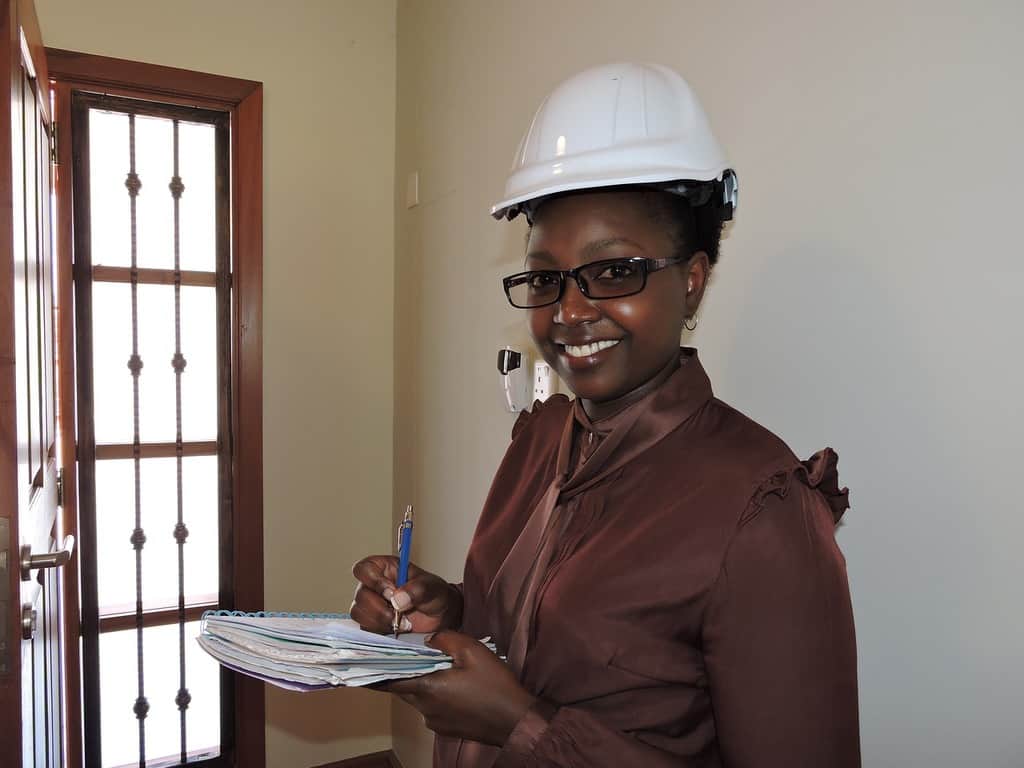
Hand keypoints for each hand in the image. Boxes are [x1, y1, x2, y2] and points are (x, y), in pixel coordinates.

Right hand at [351, 555, 462, 633]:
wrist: (440, 615)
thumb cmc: (434, 594)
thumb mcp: (431, 587)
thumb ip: (417, 590)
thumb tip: (397, 599)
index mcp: (385, 568)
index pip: (364, 568)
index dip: (373, 581)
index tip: (391, 592)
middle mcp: (374, 585)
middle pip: (360, 594)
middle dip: (379, 607)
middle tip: (399, 612)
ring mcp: (371, 604)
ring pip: (358, 612)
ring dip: (379, 620)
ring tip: (402, 622)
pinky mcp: (372, 622)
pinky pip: (365, 627)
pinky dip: (380, 630)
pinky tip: (397, 628)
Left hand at [386, 631, 536, 745]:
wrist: (516, 720)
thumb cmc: (494, 684)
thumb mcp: (472, 650)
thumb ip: (445, 639)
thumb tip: (428, 640)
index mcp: (427, 689)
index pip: (389, 681)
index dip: (376, 671)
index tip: (364, 661)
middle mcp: (425, 709)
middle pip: (404, 689)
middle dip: (404, 672)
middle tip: (408, 655)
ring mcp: (435, 722)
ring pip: (418, 699)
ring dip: (422, 684)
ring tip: (437, 667)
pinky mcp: (446, 729)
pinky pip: (431, 708)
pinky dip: (434, 696)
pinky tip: (453, 686)